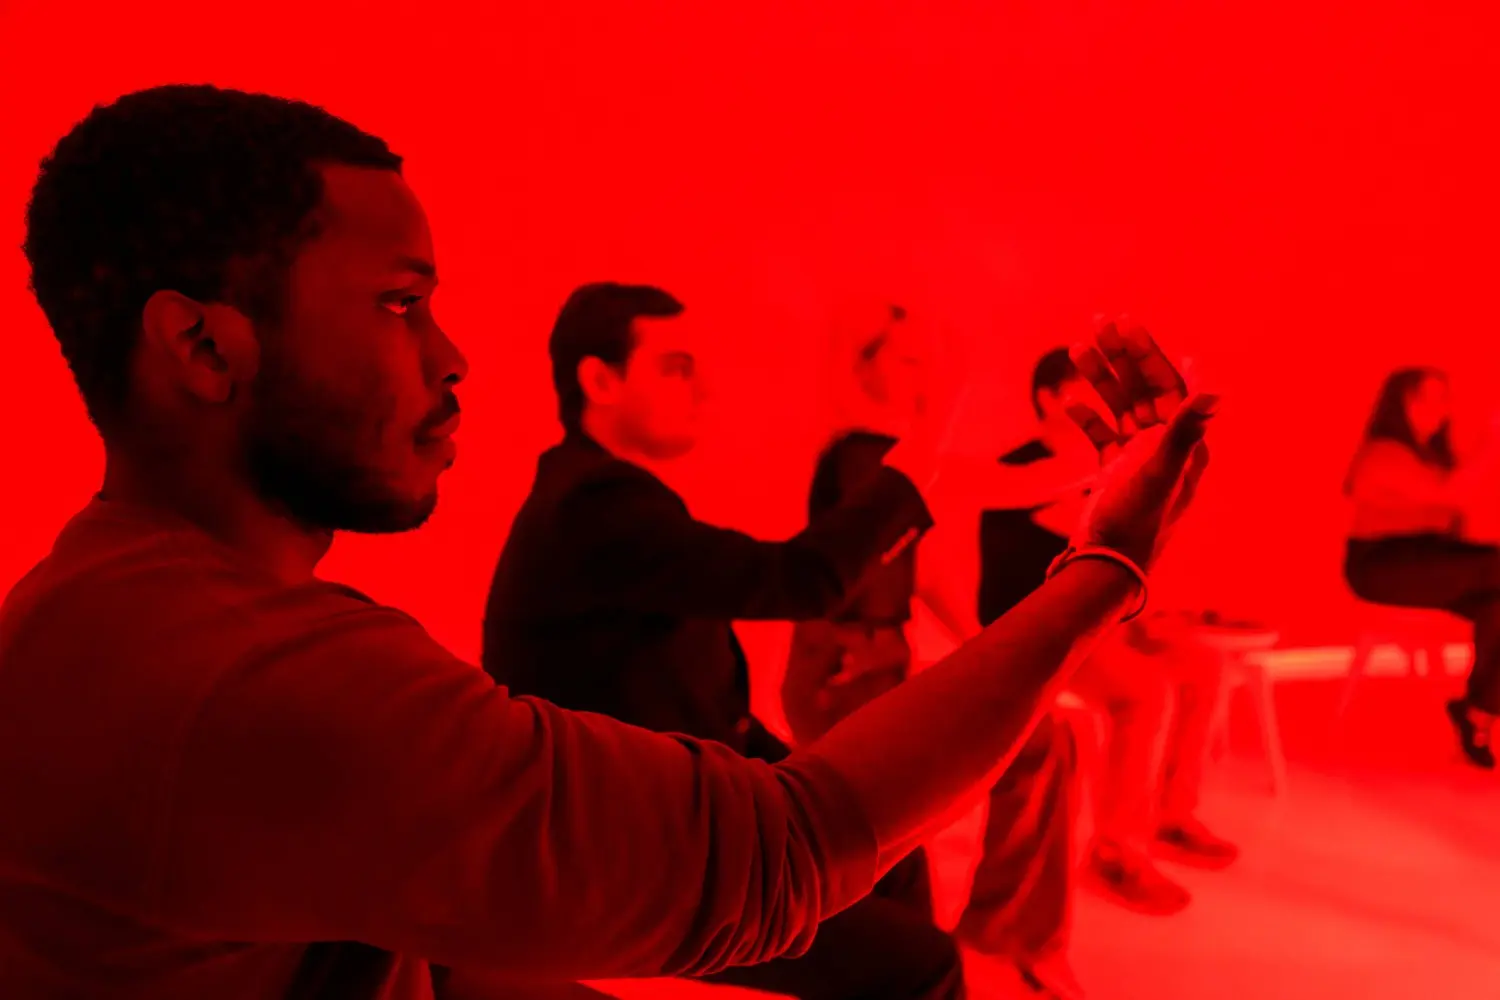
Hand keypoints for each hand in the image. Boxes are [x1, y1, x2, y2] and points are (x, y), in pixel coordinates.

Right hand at [1064, 318, 1216, 569]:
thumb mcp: (1161, 471)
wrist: (1108, 569)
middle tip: (1099, 320)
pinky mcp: (1114, 476)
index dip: (1151, 351)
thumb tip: (1216, 389)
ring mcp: (1138, 461)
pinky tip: (1068, 402)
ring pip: (1119, 407)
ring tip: (1077, 347)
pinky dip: (1087, 417)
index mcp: (1185, 444)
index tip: (1132, 324)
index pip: (1170, 384)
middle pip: (1143, 388)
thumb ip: (1185, 428)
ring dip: (1100, 377)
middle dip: (1122, 354)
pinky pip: (1102, 436)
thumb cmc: (1138, 523)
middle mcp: (1165, 448)